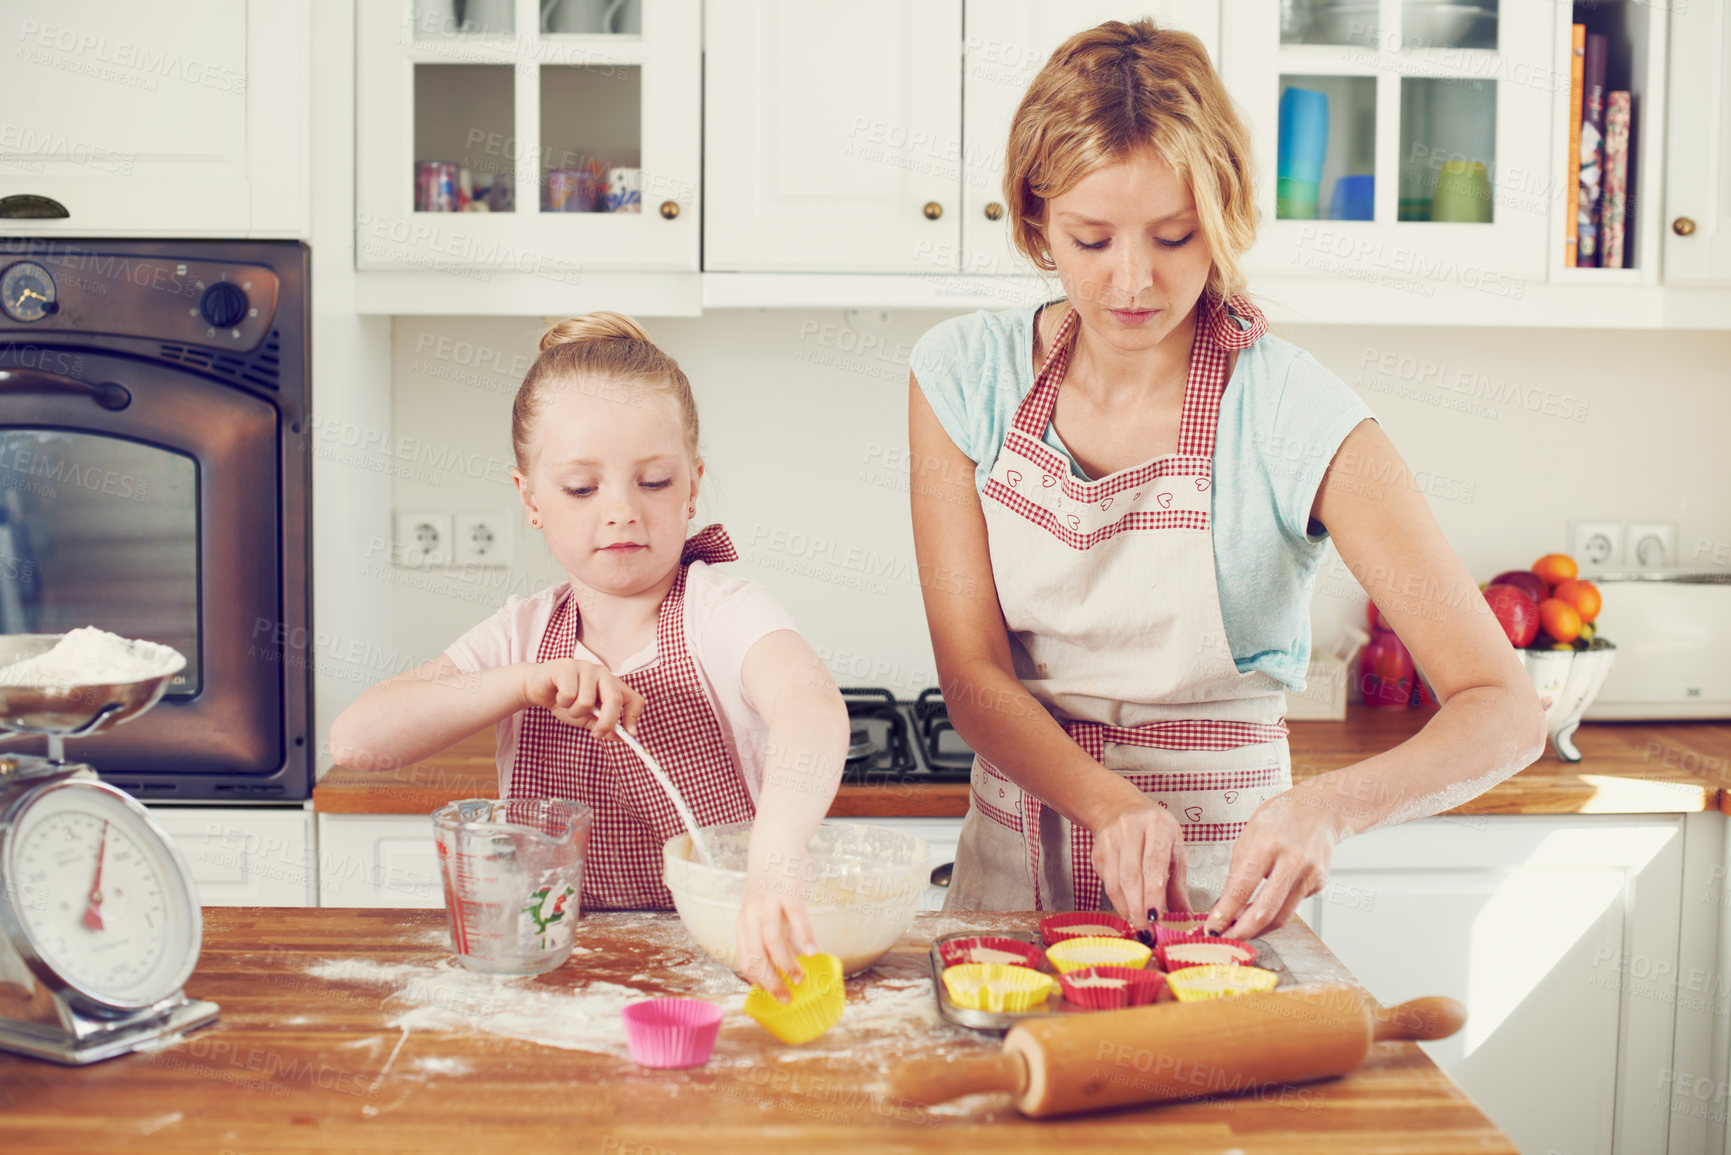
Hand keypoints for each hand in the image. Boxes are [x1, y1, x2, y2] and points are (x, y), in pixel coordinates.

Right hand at [520, 659, 643, 737]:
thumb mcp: (587, 717)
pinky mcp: (567, 666)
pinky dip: (562, 702)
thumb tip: (620, 737)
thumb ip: (603, 725)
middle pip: (615, 699)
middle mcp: (603, 673)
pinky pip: (569, 694)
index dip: (634, 718)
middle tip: (597, 734)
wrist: (538, 687)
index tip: (630, 735)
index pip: (635, 699)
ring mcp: (586, 667)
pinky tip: (558, 695)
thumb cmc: (566, 701)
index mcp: (613, 685)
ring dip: (574, 711)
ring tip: (567, 705)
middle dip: (607, 721)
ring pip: (587, 701)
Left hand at [733, 849, 818, 1002]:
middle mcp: (752, 915)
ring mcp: (769, 903)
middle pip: (755, 957)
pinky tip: (813, 951)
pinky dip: (804, 937)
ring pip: (773, 942)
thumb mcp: (766, 908)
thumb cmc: (773, 879)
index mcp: (745, 922)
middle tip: (787, 998)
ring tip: (801, 979)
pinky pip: (796, 918)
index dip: (758, 981)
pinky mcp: (788, 891)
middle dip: (771, 983)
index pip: (745, 960)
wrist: (774, 841)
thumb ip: (776, 931)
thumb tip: (793, 957)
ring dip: (787, 965)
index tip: (773, 994)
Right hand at [1089, 796, 1191, 932]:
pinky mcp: (1097, 852)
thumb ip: (1178, 882)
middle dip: (1139, 907)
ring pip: (1116, 881)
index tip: (1156, 916)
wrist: (1118, 807)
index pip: (1154, 861)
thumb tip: (1184, 916)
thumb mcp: (1174, 845)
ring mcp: (1110, 839)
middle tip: (1147, 930)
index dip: (1153, 892)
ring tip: (1138, 925)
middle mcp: (1130, 828)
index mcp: (1156, 824)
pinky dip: (1117, 901)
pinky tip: (1128, 912)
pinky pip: (1107, 882)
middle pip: (1132, 875)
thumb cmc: (1153, 829)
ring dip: (1126, 908)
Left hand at [1207, 791, 1337, 940]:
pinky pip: (1293, 905)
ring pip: (1282, 916)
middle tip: (1225, 941)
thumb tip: (1224, 906)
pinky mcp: (1319, 882)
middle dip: (1241, 932)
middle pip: (1265, 911)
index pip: (1241, 888)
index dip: (1224, 913)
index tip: (1211, 928)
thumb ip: (1237, 870)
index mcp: (1266, 843)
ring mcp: (1309, 873)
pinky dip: (1275, 912)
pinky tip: (1263, 908)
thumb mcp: (1248, 835)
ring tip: (1239, 931)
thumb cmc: (1278, 818)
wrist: (1320, 808)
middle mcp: (1291, 860)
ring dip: (1258, 929)